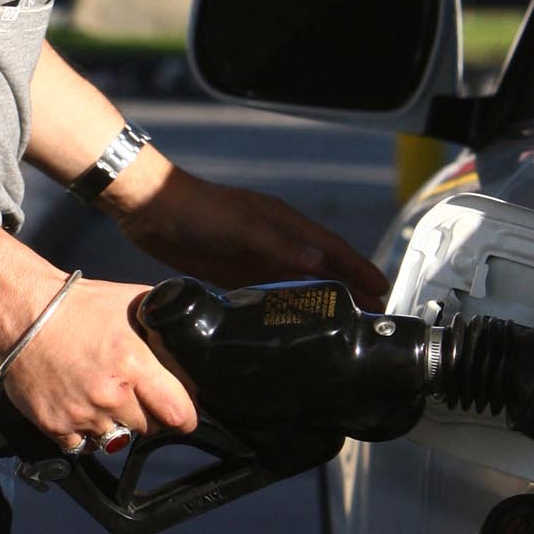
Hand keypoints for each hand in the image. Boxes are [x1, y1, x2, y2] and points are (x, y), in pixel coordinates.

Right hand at [0, 277, 199, 446]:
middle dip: (148, 414)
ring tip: (103, 396)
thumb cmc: (78, 305)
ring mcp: (81, 414)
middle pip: (149, 428)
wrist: (23, 312)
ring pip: (116, 439)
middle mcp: (110, 395)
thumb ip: (166, 328)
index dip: (186, 415)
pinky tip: (81, 407)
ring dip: (115, 424)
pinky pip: (82, 447)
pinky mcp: (55, 426)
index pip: (179, 414)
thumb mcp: (134, 303)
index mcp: (134, 364)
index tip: (183, 413)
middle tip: (135, 393)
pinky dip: (85, 434)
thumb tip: (193, 345)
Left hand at [118, 167, 389, 308]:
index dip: (359, 268)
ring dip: (323, 301)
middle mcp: (277, 241)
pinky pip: (271, 293)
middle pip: (323, 268)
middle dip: (351, 288)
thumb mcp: (240, 225)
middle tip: (374, 314)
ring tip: (344, 325)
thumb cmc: (196, 208)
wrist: (150, 210)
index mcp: (284, 223)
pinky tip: (295, 324)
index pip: (333, 248)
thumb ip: (278, 244)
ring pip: (300, 282)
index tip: (383, 289)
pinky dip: (289, 307)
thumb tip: (319, 260)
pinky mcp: (236, 273)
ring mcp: (257, 258)